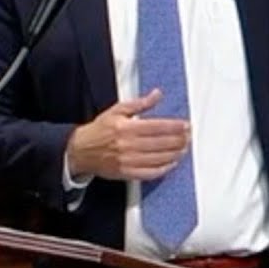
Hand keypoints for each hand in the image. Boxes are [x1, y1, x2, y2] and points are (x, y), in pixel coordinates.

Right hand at [66, 89, 189, 181]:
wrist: (80, 151)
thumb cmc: (99, 130)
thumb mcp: (117, 110)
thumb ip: (140, 103)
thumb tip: (156, 94)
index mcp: (126, 128)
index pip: (158, 127)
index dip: (175, 127)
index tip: (186, 126)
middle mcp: (128, 145)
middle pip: (161, 143)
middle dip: (179, 140)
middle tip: (189, 137)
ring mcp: (127, 161)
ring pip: (158, 158)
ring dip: (175, 154)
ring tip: (184, 148)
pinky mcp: (126, 173)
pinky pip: (150, 173)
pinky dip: (164, 169)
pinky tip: (172, 163)